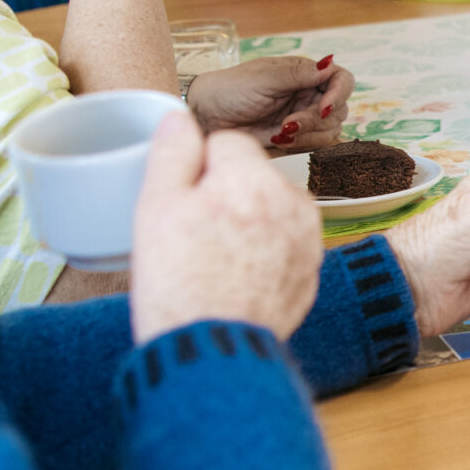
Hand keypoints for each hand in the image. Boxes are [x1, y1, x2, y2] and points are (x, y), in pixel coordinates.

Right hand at [127, 113, 321, 342]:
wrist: (211, 351)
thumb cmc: (179, 280)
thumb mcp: (157, 207)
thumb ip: (172, 153)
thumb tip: (180, 117)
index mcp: (255, 177)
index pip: (226, 143)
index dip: (196, 171)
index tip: (182, 205)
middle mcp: (294, 201)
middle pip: (251, 177)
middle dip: (225, 196)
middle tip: (193, 238)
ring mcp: (309, 239)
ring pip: (269, 210)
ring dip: (247, 223)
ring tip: (214, 262)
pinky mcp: (311, 273)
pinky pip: (282, 245)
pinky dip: (262, 255)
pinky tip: (236, 279)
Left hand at [187, 53, 353, 150]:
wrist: (206, 118)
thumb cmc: (229, 90)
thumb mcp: (263, 78)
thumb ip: (297, 74)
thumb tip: (328, 64)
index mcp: (304, 73)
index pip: (341, 80)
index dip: (339, 94)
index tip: (324, 108)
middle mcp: (308, 94)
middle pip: (339, 110)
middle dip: (316, 120)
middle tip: (288, 123)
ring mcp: (303, 117)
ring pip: (329, 131)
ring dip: (308, 135)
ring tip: (279, 132)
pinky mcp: (295, 138)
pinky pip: (314, 146)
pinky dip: (300, 145)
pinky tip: (277, 140)